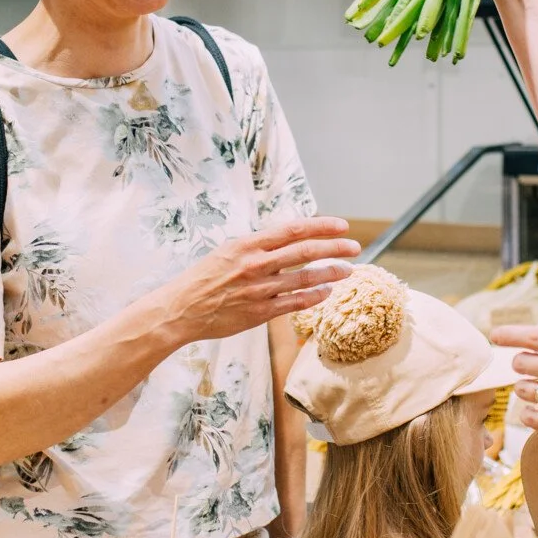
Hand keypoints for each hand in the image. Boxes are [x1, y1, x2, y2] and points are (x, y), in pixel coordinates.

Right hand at [165, 217, 358, 343]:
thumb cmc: (204, 278)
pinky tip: (326, 292)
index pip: (292, 230)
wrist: (182, 309)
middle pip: (305, 251)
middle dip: (334, 248)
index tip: (342, 225)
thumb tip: (288, 240)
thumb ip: (258, 247)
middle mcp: (256, 264)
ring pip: (304, 277)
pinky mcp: (260, 312)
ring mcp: (259, 289)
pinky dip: (314, 296)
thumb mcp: (228, 252)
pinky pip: (294, 303)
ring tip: (348, 271)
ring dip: (330, 273)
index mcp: (248, 244)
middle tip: (355, 247)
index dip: (321, 226)